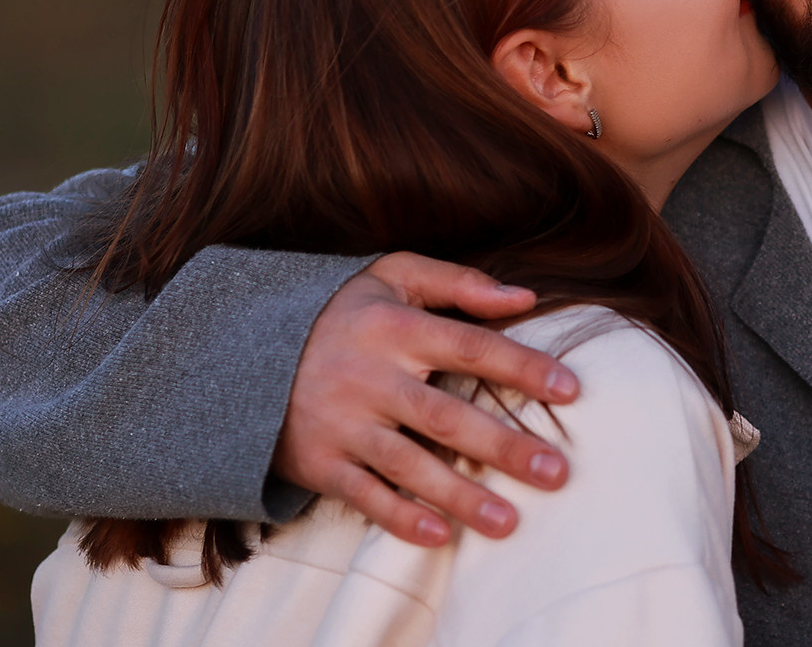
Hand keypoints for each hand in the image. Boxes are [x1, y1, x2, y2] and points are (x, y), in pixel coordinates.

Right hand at [271, 252, 580, 546]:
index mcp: (394, 327)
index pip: (470, 347)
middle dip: (504, 447)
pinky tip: (440, 536)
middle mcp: (370, 377)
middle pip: (447, 416)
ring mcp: (342, 424)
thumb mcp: (391, 275)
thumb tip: (526, 297)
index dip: (523, 366)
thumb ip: (459, 283)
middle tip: (557, 473)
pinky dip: (400, 518)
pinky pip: (363, 496)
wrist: (239, 349)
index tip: (572, 389)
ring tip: (510, 521)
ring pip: (409, 465)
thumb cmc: (340, 311)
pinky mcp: (318, 462)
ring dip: (461, 495)